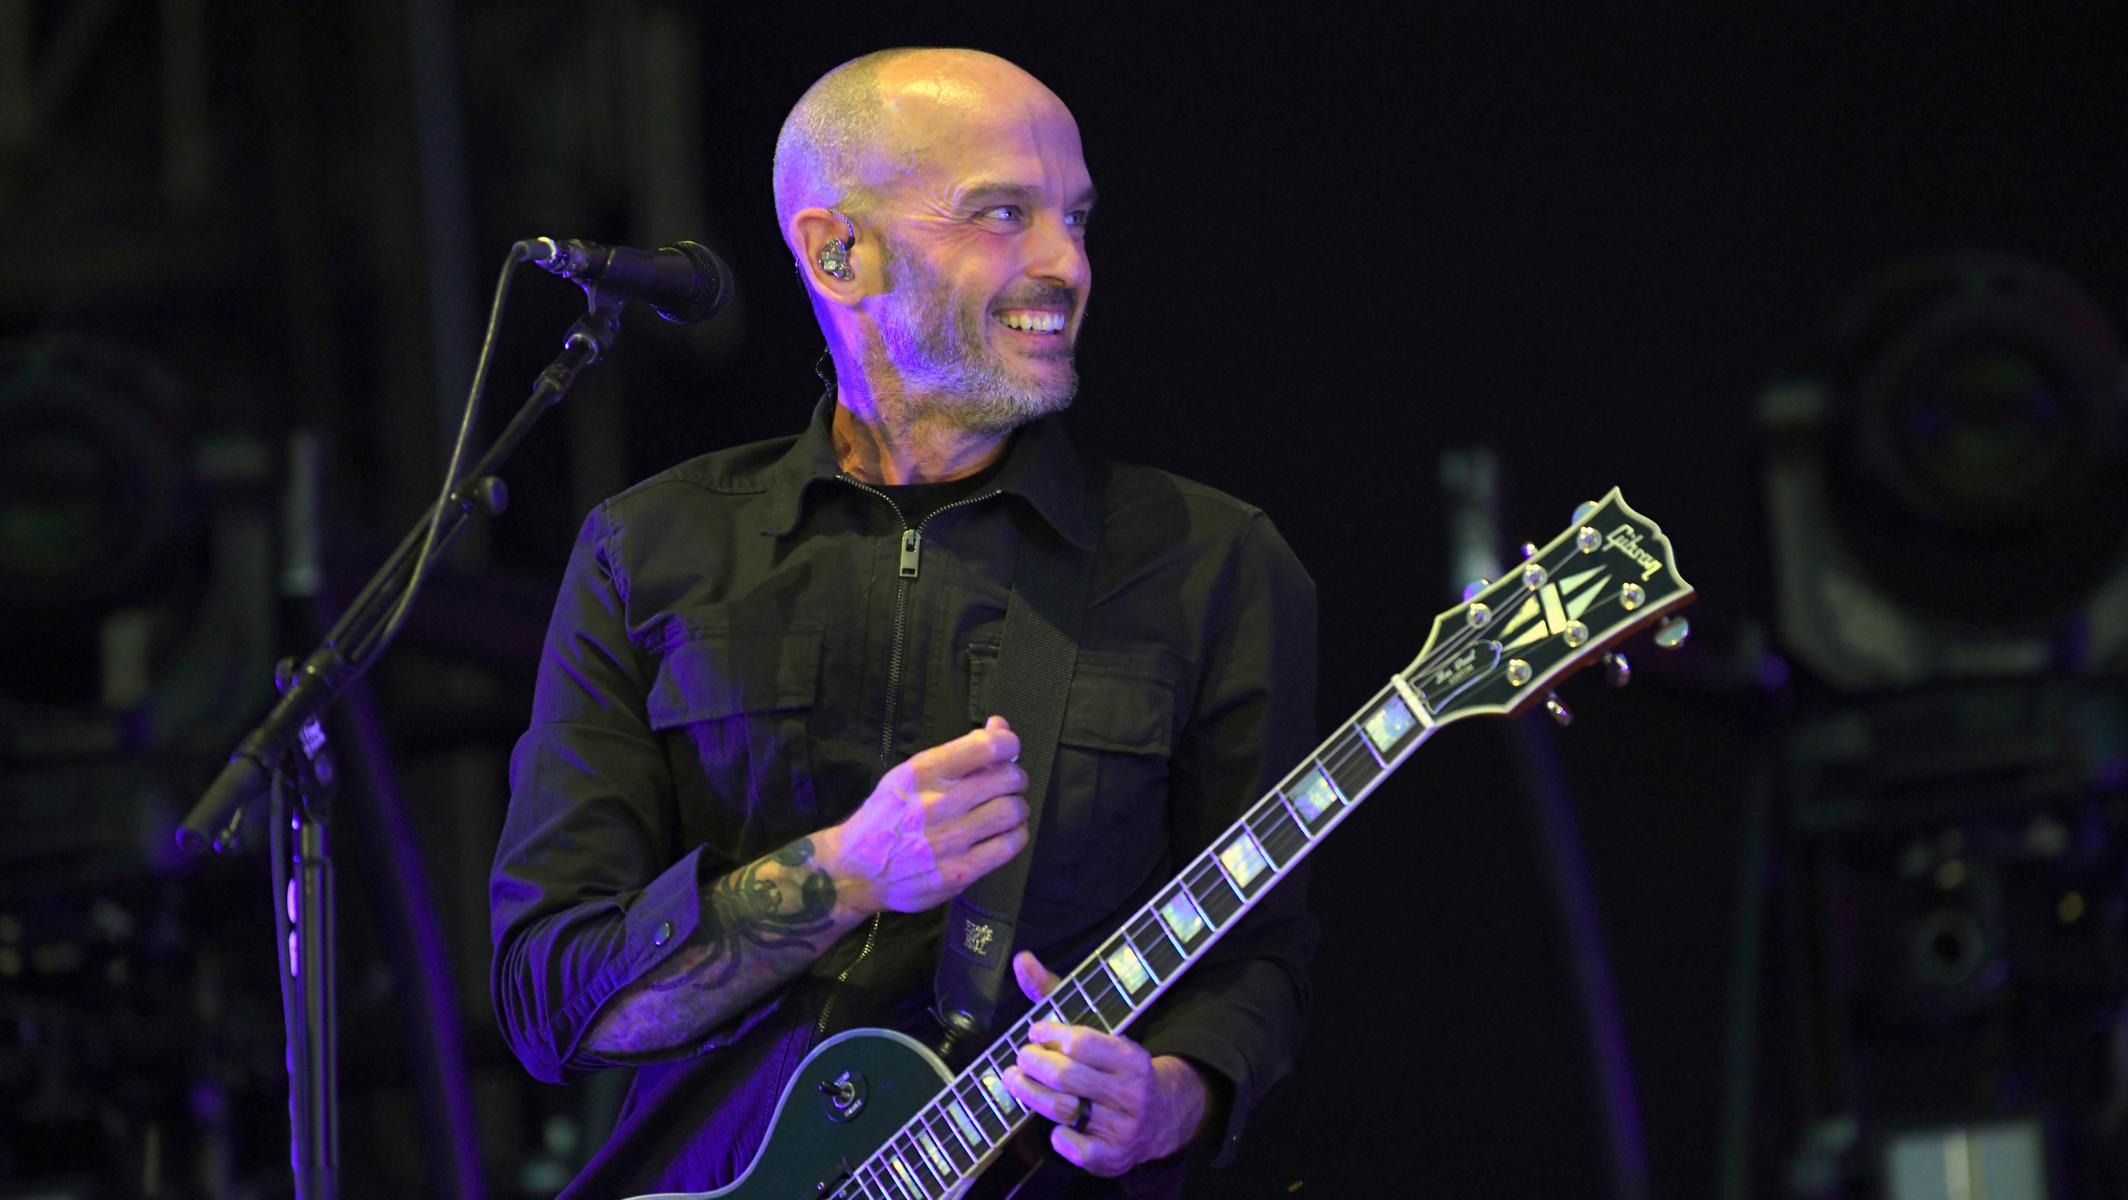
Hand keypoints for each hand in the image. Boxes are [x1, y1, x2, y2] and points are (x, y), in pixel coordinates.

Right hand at [812, 717, 1028, 917]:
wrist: (854, 871)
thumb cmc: (885, 817)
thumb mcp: (910, 774)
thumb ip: (958, 752)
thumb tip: (1000, 726)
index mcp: (923, 772)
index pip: (987, 747)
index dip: (1009, 744)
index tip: (1007, 751)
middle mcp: (937, 804)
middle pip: (1007, 779)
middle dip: (1015, 778)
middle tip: (1007, 786)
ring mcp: (948, 840)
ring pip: (1012, 811)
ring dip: (1018, 807)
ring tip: (1006, 810)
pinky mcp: (958, 873)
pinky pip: (1007, 847)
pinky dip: (1016, 835)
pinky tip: (1005, 833)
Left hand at [1002, 951, 1210, 1176]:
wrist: (1163, 1115)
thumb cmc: (1114, 1064)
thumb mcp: (1096, 1028)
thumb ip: (1056, 994)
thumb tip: (1021, 960)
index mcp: (1131, 1057)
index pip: (1081, 1042)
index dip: (1050, 1035)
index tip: (1034, 1031)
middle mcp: (1130, 1092)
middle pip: (1066, 1077)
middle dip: (1034, 1064)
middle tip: (1021, 1058)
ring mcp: (1123, 1126)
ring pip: (1065, 1110)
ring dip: (1031, 1095)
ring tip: (1015, 1081)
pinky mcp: (1113, 1156)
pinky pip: (1080, 1150)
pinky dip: (1060, 1138)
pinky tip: (1050, 1126)